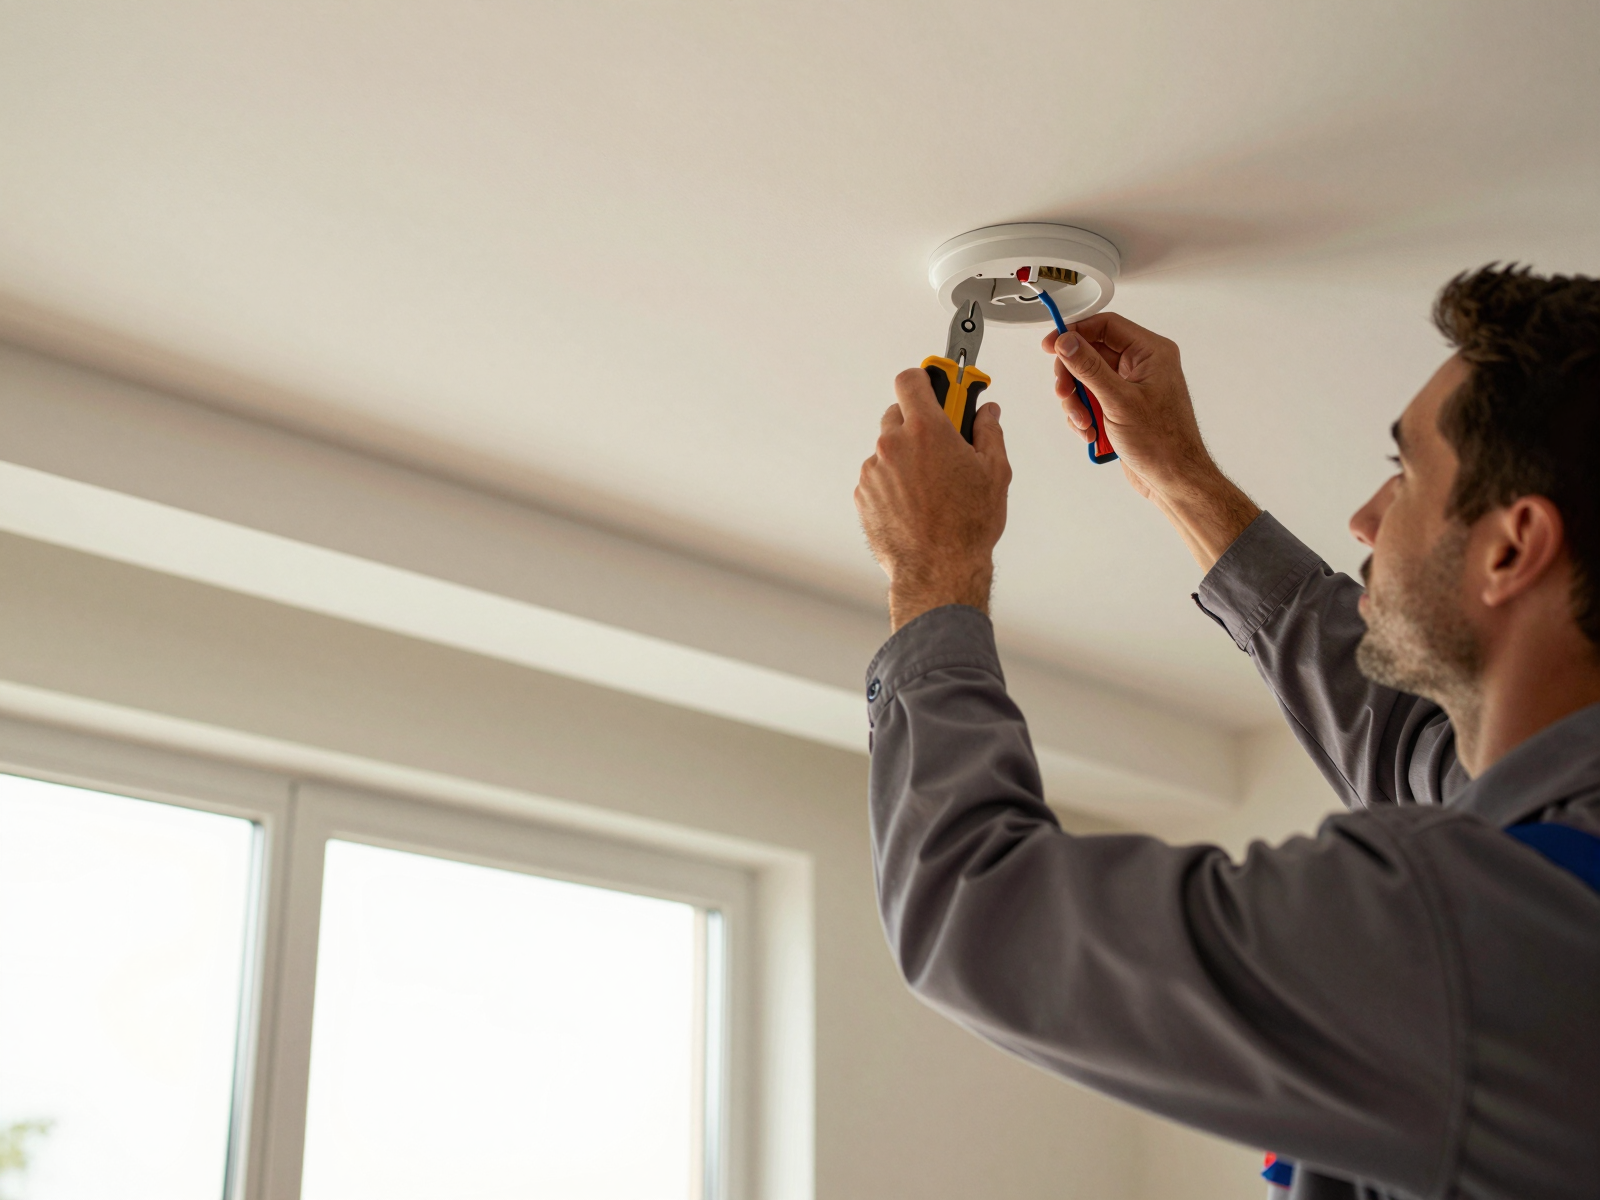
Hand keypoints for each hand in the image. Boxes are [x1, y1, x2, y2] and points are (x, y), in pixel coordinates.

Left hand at [855, 368, 1011, 629]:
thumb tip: (987, 412)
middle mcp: (892, 445)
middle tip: (943, 442)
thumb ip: (988, 431)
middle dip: (919, 422)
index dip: (924, 379)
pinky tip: (916, 504)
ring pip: (888, 448)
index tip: (936, 384)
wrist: (937, 570)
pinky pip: (878, 476)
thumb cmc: (967, 526)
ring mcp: (873, 471)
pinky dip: (893, 482)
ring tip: (932, 486)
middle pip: (898, 413)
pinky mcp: (862, 495)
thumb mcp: (994, 472)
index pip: (911, 379)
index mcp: (925, 430)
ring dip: (906, 456)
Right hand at [1040, 312, 1210, 491]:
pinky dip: (1085, 416)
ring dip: (1077, 402)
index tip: (1051, 345)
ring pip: (1087, 380)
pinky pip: (1091, 400)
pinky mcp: (1121, 407)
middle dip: (1073, 377)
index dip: (1075, 333)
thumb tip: (1067, 342)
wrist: (1172, 479)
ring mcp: (1130, 387)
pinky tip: (1092, 432)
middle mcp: (1142, 366)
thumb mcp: (1119, 401)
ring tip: (1085, 422)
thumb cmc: (1163, 443)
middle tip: (1064, 393)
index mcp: (1151, 353)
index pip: (1106, 326)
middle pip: (1090, 354)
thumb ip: (1089, 368)